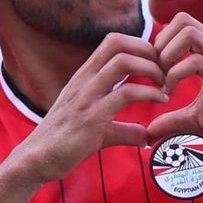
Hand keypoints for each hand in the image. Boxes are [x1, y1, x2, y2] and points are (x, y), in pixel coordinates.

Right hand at [17, 33, 167, 181]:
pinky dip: (150, 93)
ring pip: (123, 62)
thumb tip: (145, 136)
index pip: (113, 42)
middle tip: (165, 69)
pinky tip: (161, 101)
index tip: (156, 64)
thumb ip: (123, 129)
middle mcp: (85, 80)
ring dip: (151, 68)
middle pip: (118, 43)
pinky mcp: (92, 116)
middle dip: (148, 50)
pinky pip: (126, 94)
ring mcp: (87, 96)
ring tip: (164, 83)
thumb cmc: (64, 143)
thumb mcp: (98, 131)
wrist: (37, 160)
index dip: (139, 45)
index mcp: (84, 77)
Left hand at [146, 13, 202, 147]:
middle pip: (182, 19)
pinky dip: (175, 75)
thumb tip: (149, 133)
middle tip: (156, 72)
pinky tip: (171, 93)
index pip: (181, 25)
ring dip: (166, 55)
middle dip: (160, 43)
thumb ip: (173, 120)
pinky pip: (195, 61)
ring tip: (163, 80)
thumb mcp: (198, 118)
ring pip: (188, 33)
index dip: (161, 44)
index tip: (155, 72)